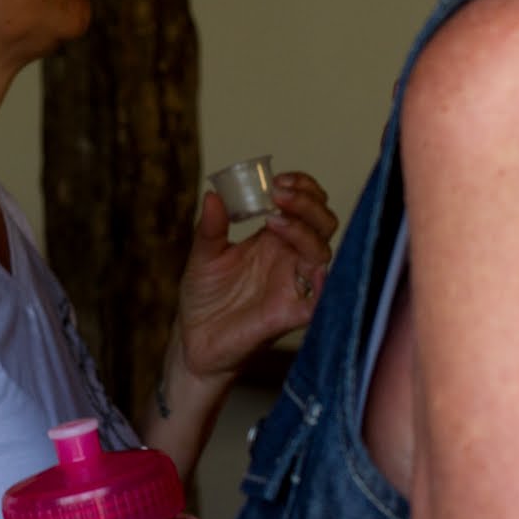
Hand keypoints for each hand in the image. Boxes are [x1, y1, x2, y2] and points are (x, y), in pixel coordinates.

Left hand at [177, 171, 337, 379]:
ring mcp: (294, 285)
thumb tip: (213, 194)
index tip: (279, 179)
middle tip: (278, 194)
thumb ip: (211, 227)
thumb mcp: (203, 255)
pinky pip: (321, 299)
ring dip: (305, 231)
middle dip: (307, 203)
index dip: (302, 188)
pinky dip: (324, 282)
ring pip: (324, 253)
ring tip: (274, 220)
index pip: (305, 206)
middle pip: (323, 223)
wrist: (194, 339)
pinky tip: (309, 267)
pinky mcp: (293, 314)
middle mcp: (290, 259)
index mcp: (273, 240)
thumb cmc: (204, 296)